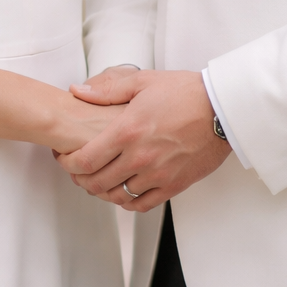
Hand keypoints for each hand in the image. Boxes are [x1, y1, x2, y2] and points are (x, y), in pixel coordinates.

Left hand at [57, 69, 228, 210]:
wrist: (222, 109)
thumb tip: (78, 91)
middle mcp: (140, 157)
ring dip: (103, 191)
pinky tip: (124, 192)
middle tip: (77, 172)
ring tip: (99, 181)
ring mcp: (157, 174)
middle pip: (97, 183)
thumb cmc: (185, 93)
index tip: (64, 158)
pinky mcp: (174, 185)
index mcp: (127, 131)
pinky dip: (128, 202)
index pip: (85, 160)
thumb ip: (107, 89)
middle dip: (81, 179)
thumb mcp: (142, 81)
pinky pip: (143, 204)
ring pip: (118, 196)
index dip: (68, 164)